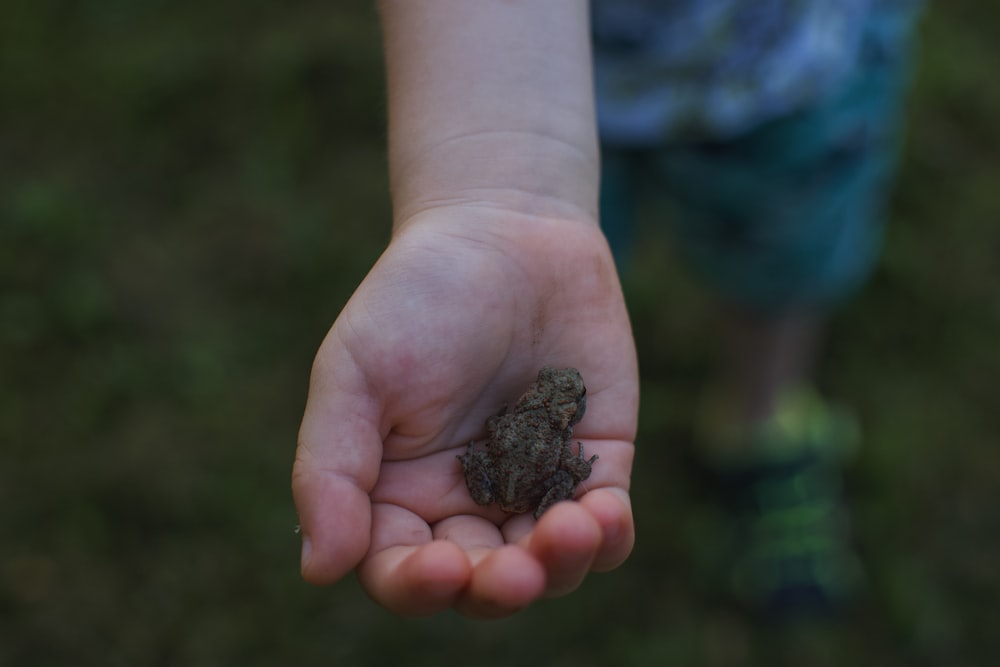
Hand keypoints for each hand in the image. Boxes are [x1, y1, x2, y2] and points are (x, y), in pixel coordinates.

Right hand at [292, 207, 637, 616]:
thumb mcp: (355, 372)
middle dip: (498, 588)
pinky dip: (609, 535)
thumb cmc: (417, 296)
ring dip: (562, 567)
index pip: (399, 569)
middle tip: (516, 572)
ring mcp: (534, 486)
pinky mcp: (595, 462)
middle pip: (481, 582)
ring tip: (573, 528)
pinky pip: (608, 524)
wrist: (506, 230)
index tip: (442, 564)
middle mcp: (466, 502)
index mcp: (397, 492)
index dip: (417, 585)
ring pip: (551, 568)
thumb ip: (331, 468)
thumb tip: (319, 569)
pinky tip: (604, 511)